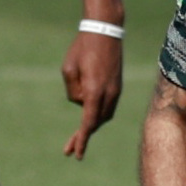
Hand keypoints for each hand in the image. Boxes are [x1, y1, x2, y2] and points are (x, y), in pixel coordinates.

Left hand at [61, 28, 122, 158]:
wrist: (106, 31)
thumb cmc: (82, 48)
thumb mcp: (68, 70)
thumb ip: (73, 92)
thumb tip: (82, 103)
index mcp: (95, 90)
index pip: (87, 122)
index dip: (81, 139)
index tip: (76, 154)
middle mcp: (108, 93)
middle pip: (95, 122)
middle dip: (82, 137)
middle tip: (68, 151)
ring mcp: (115, 90)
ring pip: (102, 116)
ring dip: (90, 123)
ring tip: (75, 134)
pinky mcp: (117, 86)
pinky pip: (107, 106)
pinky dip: (97, 113)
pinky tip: (87, 113)